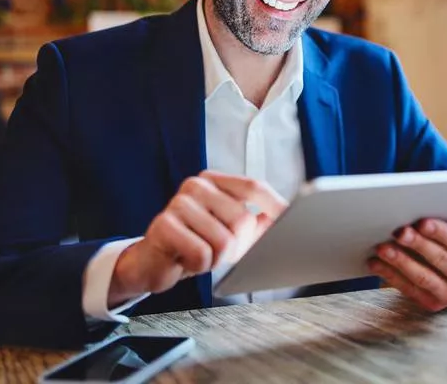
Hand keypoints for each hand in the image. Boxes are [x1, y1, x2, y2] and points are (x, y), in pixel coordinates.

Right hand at [108, 170, 287, 305]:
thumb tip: (290, 219)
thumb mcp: (230, 231)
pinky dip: (199, 265)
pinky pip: (202, 254)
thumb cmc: (195, 244)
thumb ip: (258, 222)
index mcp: (214, 181)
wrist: (152, 262)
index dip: (276, 206)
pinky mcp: (164, 226)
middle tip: (219, 251)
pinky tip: (185, 259)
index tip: (294, 220)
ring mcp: (178, 203)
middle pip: (243, 219)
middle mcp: (196, 186)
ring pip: (224, 241)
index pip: (254, 187)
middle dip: (238, 246)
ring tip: (200, 253)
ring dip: (216, 258)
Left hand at [368, 208, 446, 312]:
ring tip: (382, 247)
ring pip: (422, 277)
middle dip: (417, 244)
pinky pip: (407, 289)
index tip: (421, 221)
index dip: (441, 232)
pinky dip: (389, 274)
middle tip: (398, 231)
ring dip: (400, 261)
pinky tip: (375, 261)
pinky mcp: (430, 303)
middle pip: (439, 260)